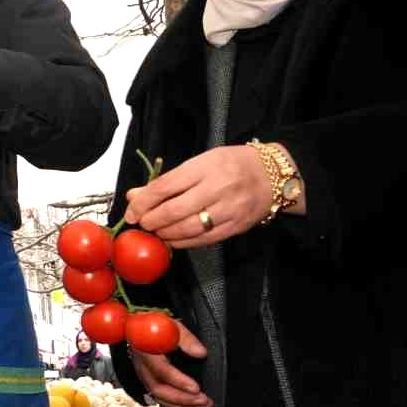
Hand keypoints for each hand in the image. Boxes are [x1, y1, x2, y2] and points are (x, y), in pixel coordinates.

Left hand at [123, 145, 272, 248]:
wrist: (274, 175)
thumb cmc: (232, 165)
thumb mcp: (199, 163)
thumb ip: (167, 180)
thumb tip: (135, 196)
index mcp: (205, 167)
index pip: (164, 187)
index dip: (143, 202)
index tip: (132, 211)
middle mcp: (217, 188)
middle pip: (173, 211)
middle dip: (151, 221)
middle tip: (142, 223)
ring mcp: (229, 209)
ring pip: (187, 229)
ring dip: (164, 234)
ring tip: (156, 232)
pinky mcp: (236, 226)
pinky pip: (203, 239)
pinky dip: (183, 242)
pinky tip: (172, 240)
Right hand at [129, 319, 211, 406]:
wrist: (140, 329)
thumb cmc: (157, 327)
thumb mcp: (173, 326)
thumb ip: (187, 339)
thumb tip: (200, 353)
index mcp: (146, 351)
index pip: (161, 370)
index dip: (178, 381)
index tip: (196, 387)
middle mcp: (142, 367)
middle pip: (158, 389)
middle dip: (183, 399)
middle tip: (204, 400)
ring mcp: (144, 377)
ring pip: (160, 397)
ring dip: (183, 405)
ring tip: (203, 404)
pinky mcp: (149, 382)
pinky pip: (161, 399)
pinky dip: (178, 406)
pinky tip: (192, 406)